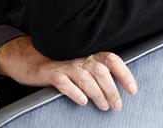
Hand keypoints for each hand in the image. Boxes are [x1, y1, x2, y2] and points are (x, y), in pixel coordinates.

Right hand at [0, 36, 136, 110]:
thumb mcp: (82, 68)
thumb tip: (119, 92)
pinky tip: (82, 102)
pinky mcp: (50, 74)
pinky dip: (74, 92)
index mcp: (89, 55)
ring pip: (85, 77)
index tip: (132, 90)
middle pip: (101, 71)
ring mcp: (64, 65)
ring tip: (103, 106)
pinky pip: (64, 82)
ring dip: (97, 93)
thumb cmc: (61, 68)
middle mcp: (79, 58)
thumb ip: (98, 75)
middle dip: (112, 90)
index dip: (124, 73)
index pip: (111, 59)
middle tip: (117, 106)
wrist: (30, 62)